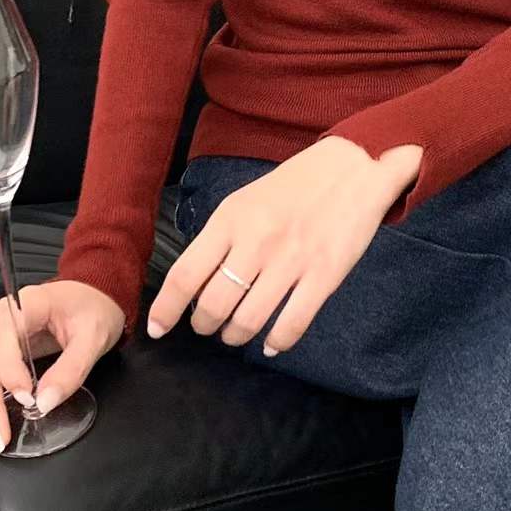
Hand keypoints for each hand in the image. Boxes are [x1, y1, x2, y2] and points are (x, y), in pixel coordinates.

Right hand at [0, 279, 125, 452]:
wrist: (96, 297)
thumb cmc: (94, 310)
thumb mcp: (93, 337)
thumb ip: (71, 369)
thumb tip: (45, 404)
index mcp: (24, 305)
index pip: (0, 338)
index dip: (8, 371)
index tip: (27, 398)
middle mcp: (1, 318)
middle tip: (0, 436)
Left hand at [147, 137, 421, 354]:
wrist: (353, 168)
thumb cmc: (295, 186)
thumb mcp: (246, 201)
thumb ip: (221, 238)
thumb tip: (196, 283)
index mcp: (231, 219)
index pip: (185, 274)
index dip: (166, 308)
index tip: (157, 328)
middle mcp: (257, 242)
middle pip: (213, 304)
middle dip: (204, 325)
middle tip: (207, 326)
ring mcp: (291, 261)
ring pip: (248, 320)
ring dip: (235, 336)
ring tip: (235, 334)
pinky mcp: (324, 275)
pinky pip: (291, 325)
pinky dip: (276, 342)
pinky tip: (271, 343)